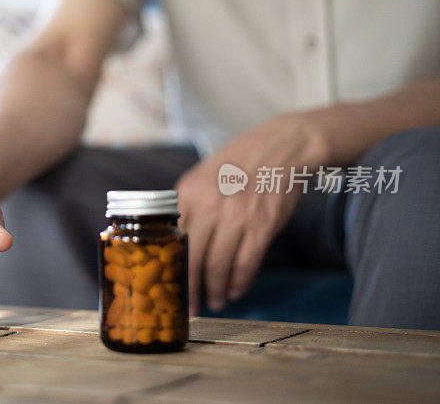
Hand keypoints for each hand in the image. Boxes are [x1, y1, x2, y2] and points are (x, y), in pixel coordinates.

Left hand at [176, 114, 327, 314]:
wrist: (282, 147)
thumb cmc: (239, 163)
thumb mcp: (202, 176)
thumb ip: (187, 205)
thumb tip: (174, 241)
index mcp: (188, 193)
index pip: (173, 241)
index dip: (171, 269)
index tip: (170, 286)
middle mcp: (210, 205)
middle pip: (194, 259)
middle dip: (191, 289)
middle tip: (192, 306)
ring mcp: (237, 215)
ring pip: (219, 266)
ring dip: (216, 290)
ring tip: (216, 302)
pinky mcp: (263, 224)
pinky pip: (247, 263)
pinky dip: (240, 282)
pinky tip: (236, 290)